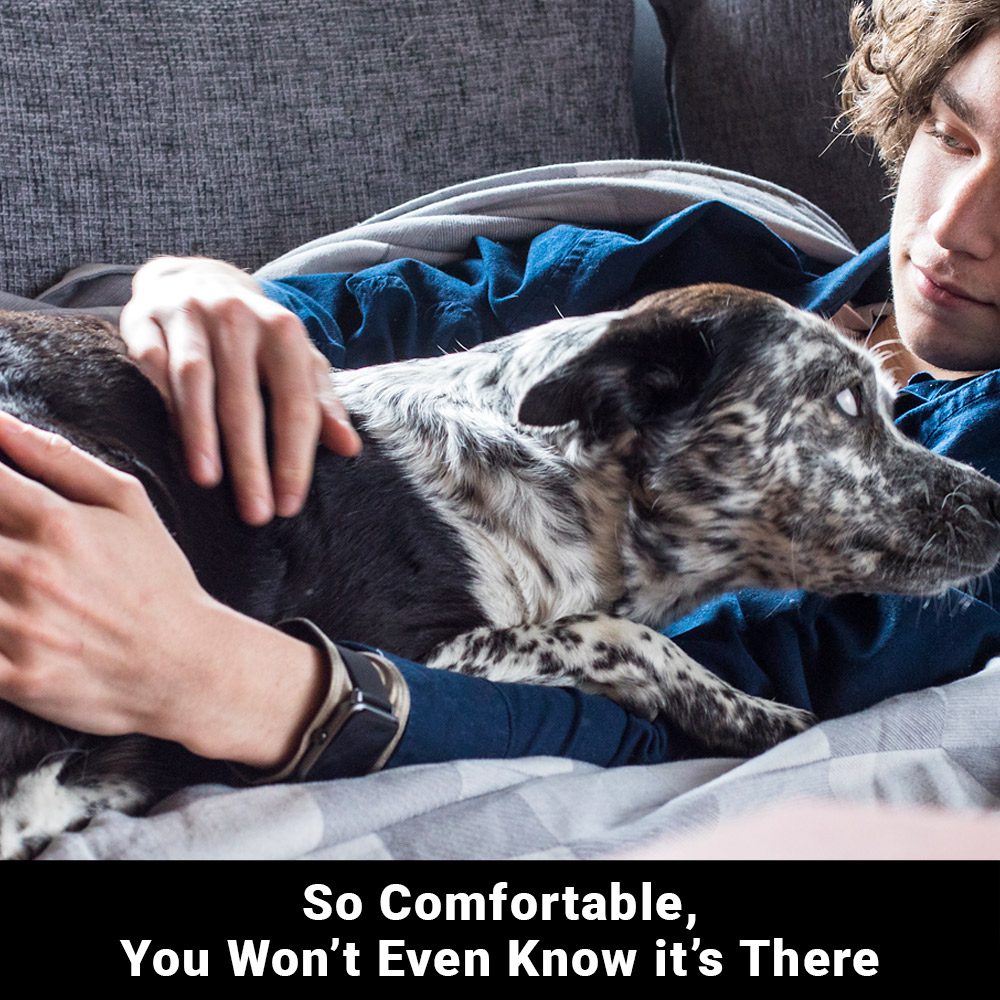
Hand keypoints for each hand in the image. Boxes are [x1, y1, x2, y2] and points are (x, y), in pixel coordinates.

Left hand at [0, 414, 325, 767]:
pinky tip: (3, 618)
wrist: (187, 666)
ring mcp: (18, 627)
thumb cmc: (158, 581)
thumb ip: (59, 459)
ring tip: (6, 575)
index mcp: (54, 522)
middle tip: (5, 544)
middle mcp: (28, 569)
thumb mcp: (129, 504)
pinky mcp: (14, 677)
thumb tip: (0, 423)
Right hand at [120, 256, 361, 524]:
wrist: (195, 279)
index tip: (289, 505)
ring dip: (201, 434)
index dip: (294, 458)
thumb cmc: (258, 337)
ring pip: (195, 382)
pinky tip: (170, 440)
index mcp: (284, 330)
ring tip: (209, 481)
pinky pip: (153, 365)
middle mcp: (238, 318)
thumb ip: (322, 404)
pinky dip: (162, 402)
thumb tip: (349, 449)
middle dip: (251, 462)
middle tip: (255, 512)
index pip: (294, 404)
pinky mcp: (144, 319)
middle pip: (245, 400)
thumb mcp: (297, 362)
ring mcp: (189, 315)